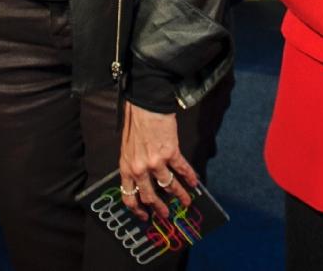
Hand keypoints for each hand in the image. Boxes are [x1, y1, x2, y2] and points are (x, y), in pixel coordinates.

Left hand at [120, 102, 196, 219]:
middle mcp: (140, 169)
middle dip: (159, 208)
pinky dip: (190, 177)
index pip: (128, 196)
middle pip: (149, 196)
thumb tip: (142, 180)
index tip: (145, 216)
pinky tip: (195, 182)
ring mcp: (155, 162)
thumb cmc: (135, 124)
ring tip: (186, 201)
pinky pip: (182, 169)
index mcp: (126, 168)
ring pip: (169, 186)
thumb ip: (133, 165)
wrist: (146, 106)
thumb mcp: (127, 149)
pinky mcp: (170, 153)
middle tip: (166, 214)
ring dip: (180, 195)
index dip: (137, 209)